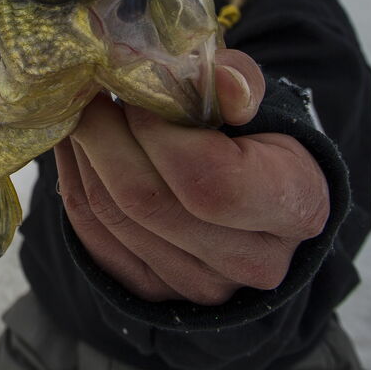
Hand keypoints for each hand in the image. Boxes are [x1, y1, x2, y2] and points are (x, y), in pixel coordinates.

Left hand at [55, 49, 329, 303]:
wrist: (247, 199)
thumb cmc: (252, 139)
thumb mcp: (258, 102)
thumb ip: (238, 81)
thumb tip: (222, 79)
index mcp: (295, 205)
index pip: (211, 181)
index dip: (159, 132)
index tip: (137, 92)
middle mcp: (254, 261)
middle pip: (148, 201)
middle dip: (106, 135)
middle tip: (92, 91)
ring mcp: (201, 285)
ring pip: (111, 215)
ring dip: (84, 154)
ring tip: (82, 111)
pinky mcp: (153, 290)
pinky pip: (92, 233)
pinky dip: (75, 181)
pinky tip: (77, 146)